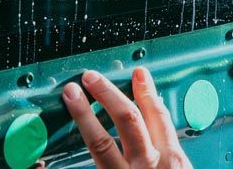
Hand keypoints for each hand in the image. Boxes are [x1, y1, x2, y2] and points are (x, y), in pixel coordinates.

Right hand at [62, 68, 192, 168]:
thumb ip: (96, 166)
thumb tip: (47, 168)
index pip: (99, 143)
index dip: (83, 115)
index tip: (71, 93)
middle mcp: (148, 168)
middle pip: (127, 122)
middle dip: (108, 95)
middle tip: (90, 77)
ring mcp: (170, 164)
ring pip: (156, 119)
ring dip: (143, 93)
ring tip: (137, 72)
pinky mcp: (184, 163)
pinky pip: (170, 129)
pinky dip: (160, 108)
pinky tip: (154, 96)